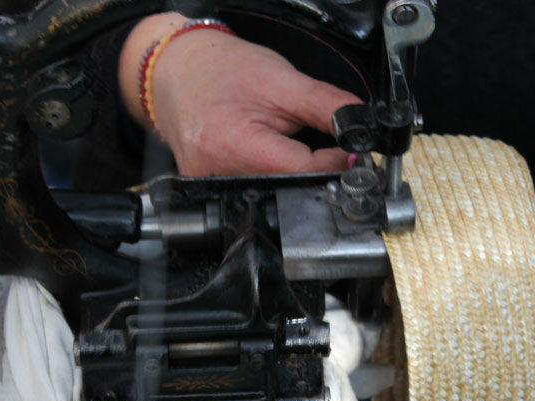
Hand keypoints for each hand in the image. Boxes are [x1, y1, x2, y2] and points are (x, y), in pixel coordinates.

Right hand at [119, 13, 359, 175]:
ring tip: (284, 146)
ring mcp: (210, 186)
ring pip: (274, 194)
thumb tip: (360, 131)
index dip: (334, 163)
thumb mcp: (281, 81)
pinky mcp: (208, 190)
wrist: (173, 71)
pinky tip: (265, 158)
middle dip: (313, 171)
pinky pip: (253, 191)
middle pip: (289, 188)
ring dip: (292, 177)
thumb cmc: (219, 71)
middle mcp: (219, 174)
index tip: (349, 151)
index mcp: (236, 146)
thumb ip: (326, 106)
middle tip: (316, 146)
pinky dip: (270, 177)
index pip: (305, 171)